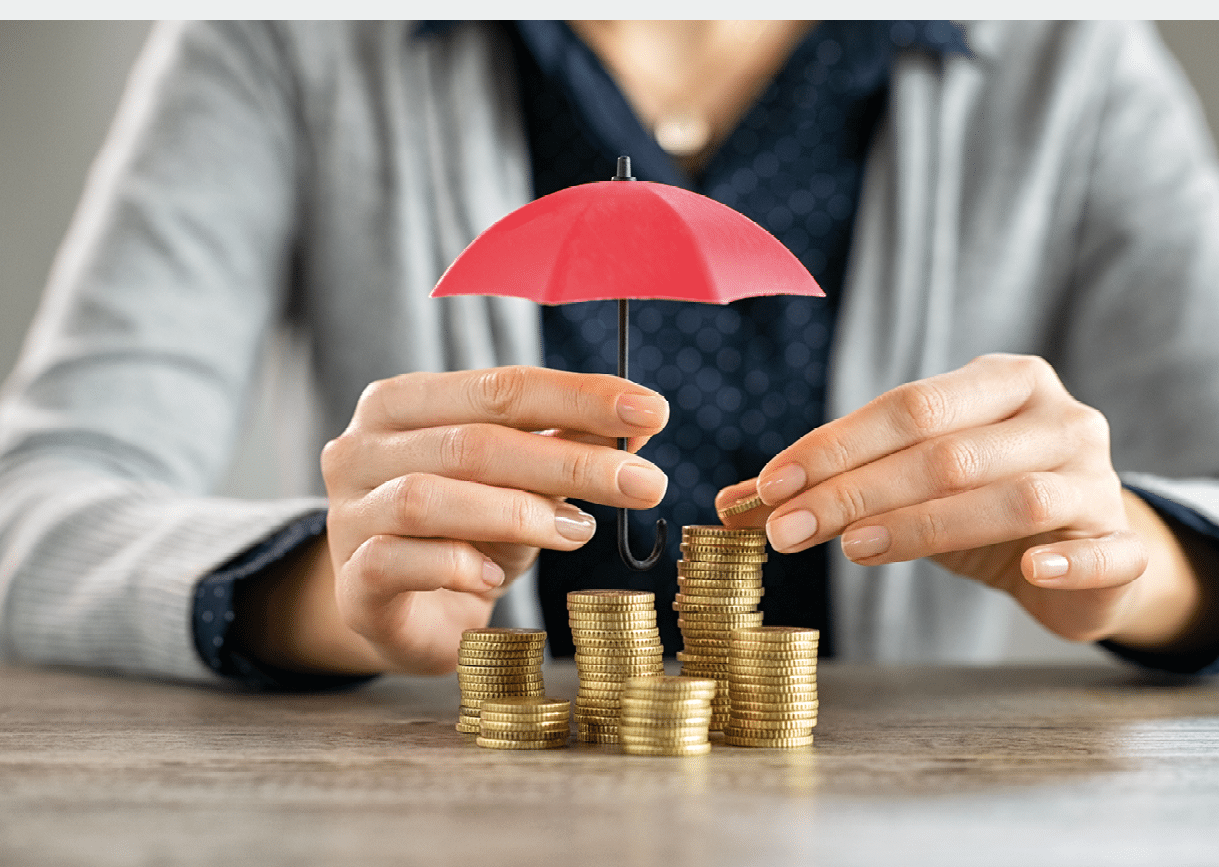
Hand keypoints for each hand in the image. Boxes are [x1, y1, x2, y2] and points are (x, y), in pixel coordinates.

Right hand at [236, 366, 668, 675]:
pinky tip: (499, 580)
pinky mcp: (352, 584)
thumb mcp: (519, 484)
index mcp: (402, 404)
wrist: (400, 616)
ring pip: (428, 496)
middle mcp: (362, 449)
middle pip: (472, 441)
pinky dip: (458, 566)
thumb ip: (564, 446)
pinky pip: (398, 562)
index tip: (651, 411)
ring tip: (580, 532)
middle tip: (646, 482)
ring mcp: (347, 516)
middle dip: (569, 461)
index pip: (500, 387)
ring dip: (518, 512)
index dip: (579, 397)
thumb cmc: (463, 534)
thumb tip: (641, 421)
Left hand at [717, 354, 1213, 649]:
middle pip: (946, 451)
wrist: (1082, 550)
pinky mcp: (1124, 543)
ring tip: (853, 549)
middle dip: (855, 490)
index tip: (768, 484)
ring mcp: (1096, 478)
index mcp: (1003, 384)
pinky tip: (1028, 569)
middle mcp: (1057, 418)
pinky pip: (1104, 548)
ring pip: (1013, 496)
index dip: (835, 445)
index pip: (909, 407)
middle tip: (786, 530)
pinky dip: (1067, 558)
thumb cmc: (979, 505)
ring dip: (926, 524)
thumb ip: (830, 487)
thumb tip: (732, 504)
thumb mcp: (906, 487)